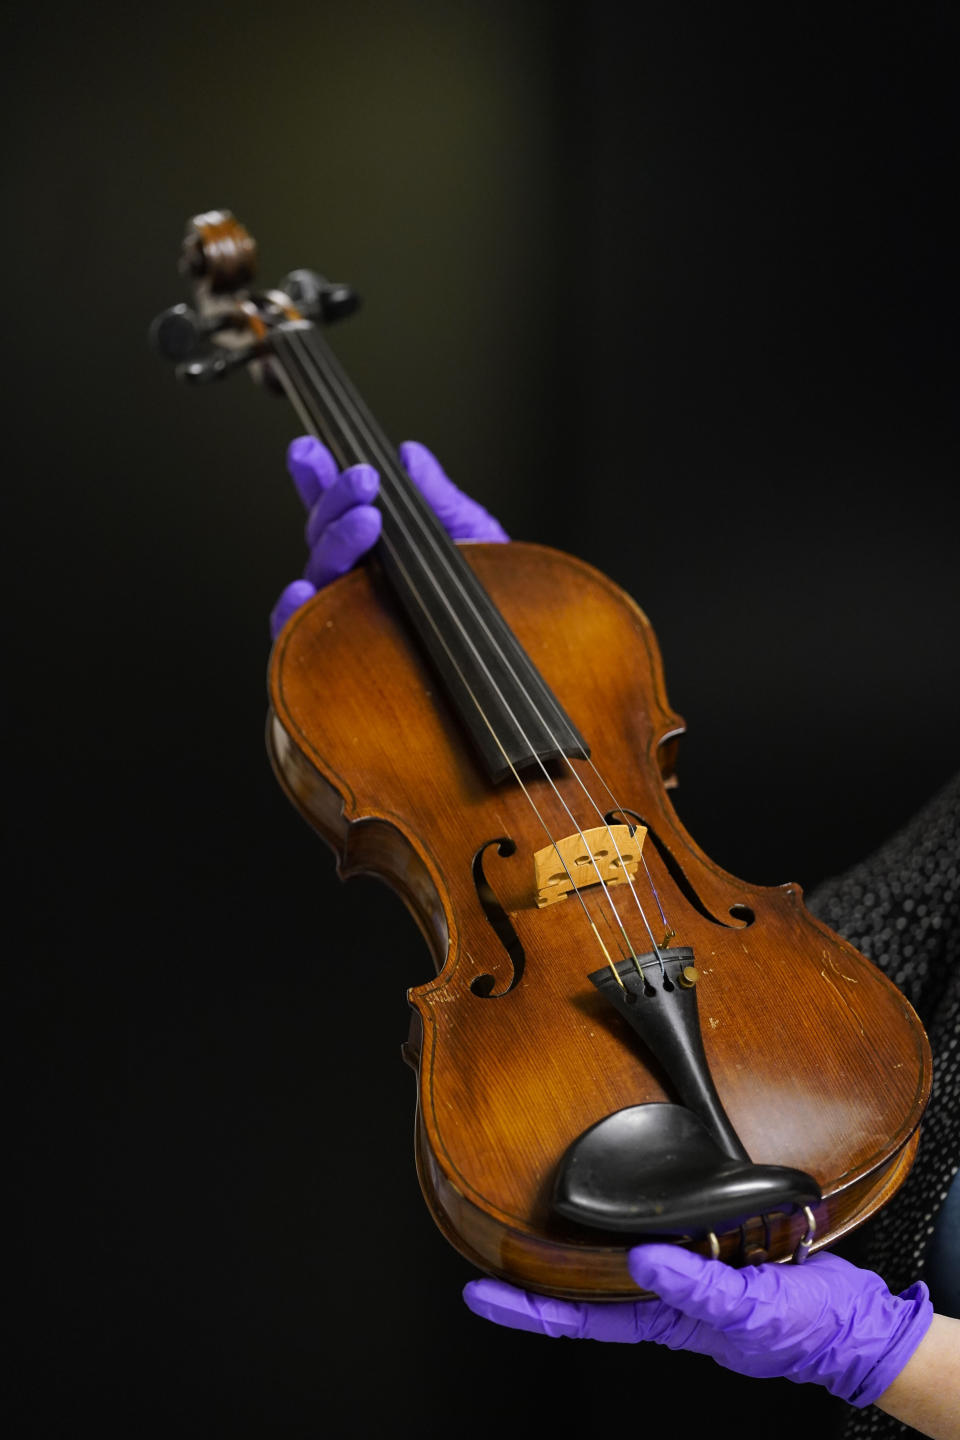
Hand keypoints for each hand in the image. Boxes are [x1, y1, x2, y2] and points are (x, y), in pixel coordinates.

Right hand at [270, 436, 507, 638]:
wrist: (511, 659)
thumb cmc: (495, 598)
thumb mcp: (475, 536)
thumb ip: (440, 498)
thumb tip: (410, 456)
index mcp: (379, 546)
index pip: (339, 507)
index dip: (320, 477)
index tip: (311, 448)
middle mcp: (354, 578)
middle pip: (323, 532)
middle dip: (336, 497)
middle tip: (365, 478)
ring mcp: (345, 614)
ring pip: (319, 572)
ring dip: (335, 540)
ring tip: (366, 520)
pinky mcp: (338, 656)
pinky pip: (300, 635)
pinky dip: (294, 613)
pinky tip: (304, 591)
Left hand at [463, 1245, 933, 1408]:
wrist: (854, 1321)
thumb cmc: (801, 1333)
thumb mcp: (746, 1313)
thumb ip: (696, 1289)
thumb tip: (643, 1261)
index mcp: (661, 1319)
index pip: (575, 1316)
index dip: (524, 1308)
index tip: (477, 1292)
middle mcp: (663, 1292)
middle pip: (585, 1281)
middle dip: (536, 1269)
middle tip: (487, 1241)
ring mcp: (684, 1265)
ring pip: (616, 1248)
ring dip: (579, 1233)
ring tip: (533, 1209)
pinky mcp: (709, 1237)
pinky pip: (661, 1220)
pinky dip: (637, 1205)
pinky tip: (624, 1188)